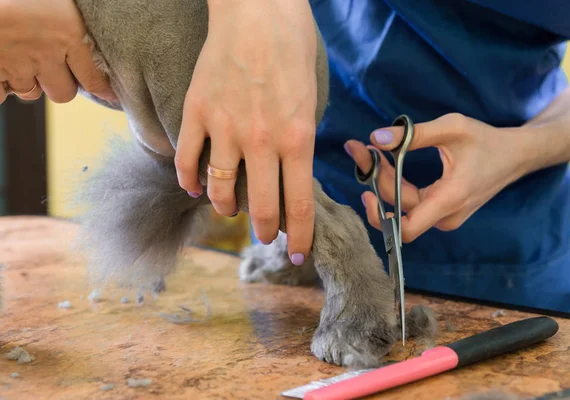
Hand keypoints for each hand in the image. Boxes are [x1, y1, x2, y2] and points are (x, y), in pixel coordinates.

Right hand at [0, 0, 115, 103]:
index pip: (94, 77)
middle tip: (48, 68)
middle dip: (58, 85)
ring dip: (27, 82)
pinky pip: (0, 95)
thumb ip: (64, 19)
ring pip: (31, 93)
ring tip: (16, 57)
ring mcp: (17, 65)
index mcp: (68, 31)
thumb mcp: (53, 0)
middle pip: (64, 93)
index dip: (102, 89)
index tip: (108, 94)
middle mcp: (47, 54)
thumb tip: (77, 32)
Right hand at [176, 0, 317, 263]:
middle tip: (265, 235)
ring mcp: (224, 129)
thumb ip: (299, 142)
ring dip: (225, 208)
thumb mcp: (311, 101)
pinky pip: (187, 160)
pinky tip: (194, 187)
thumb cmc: (292, 50)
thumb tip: (290, 175)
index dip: (300, 237)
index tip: (299, 253)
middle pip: (259, 208)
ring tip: (230, 210)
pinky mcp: (197, 112)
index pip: (299, 206)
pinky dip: (189, 180)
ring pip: (218, 190)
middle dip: (264, 231)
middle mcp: (261, 142)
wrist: (259, 10)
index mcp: (297, 140)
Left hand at [345, 113, 528, 242]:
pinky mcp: (442, 211)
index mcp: (450, 199)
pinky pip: (412, 203)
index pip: (406, 229)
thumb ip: (414, 134)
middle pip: (398, 210)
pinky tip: (386, 162)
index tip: (365, 190)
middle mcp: (446, 216)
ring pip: (403, 206)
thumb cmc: (486, 141)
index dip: (380, 216)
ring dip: (383, 181)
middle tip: (360, 149)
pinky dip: (396, 184)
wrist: (515, 156)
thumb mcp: (452, 128)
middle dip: (375, 181)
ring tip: (372, 153)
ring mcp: (444, 216)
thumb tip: (376, 138)